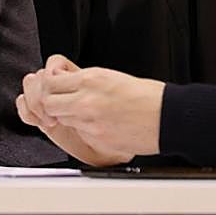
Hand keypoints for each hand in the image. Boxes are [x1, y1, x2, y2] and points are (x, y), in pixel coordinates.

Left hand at [17, 54, 163, 165]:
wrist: (167, 117)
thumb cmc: (148, 97)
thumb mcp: (113, 77)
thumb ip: (86, 80)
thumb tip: (67, 82)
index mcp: (92, 78)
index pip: (50, 81)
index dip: (49, 86)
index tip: (54, 89)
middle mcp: (86, 98)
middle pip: (47, 102)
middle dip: (51, 104)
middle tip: (60, 104)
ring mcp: (90, 120)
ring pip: (60, 118)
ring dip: (64, 117)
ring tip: (79, 115)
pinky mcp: (97, 137)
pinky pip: (77, 132)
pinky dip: (80, 130)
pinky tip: (92, 126)